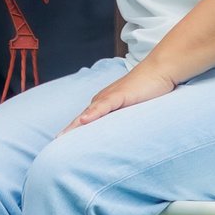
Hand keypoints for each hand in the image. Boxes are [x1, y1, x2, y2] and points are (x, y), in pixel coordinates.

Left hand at [60, 61, 176, 132]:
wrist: (159, 70)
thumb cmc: (148, 89)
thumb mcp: (133, 108)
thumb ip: (124, 118)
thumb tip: (118, 135)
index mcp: (104, 104)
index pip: (85, 120)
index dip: (74, 131)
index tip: (61, 143)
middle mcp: (103, 100)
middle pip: (82, 118)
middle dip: (69, 131)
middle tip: (55, 143)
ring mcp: (110, 97)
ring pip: (89, 113)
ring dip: (76, 125)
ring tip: (63, 137)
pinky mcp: (120, 95)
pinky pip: (104, 105)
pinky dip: (93, 113)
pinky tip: (84, 121)